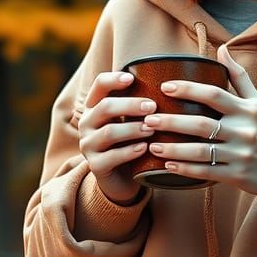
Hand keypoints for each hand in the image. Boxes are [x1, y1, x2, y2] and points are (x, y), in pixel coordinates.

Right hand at [77, 71, 155, 204]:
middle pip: (105, 107)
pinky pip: (112, 157)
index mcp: (95, 107)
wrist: (121, 177)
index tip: (132, 78)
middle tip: (153, 106)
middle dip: (130, 105)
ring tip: (151, 128)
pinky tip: (145, 148)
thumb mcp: (131, 120)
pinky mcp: (96, 166)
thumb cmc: (130, 141)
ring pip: (109, 132)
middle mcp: (87, 123)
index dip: (113, 79)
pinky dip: (130, 151)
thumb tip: (170, 82)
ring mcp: (88, 145)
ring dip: (133, 129)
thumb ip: (140, 103)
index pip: (99, 85)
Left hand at [143, 45, 256, 197]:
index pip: (214, 95)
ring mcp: (240, 155)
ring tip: (152, 143)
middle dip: (172, 121)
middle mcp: (243, 131)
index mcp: (246, 110)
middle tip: (148, 118)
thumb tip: (221, 48)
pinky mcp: (236, 175)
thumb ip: (238, 76)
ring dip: (173, 148)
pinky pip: (206, 172)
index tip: (165, 87)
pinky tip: (167, 164)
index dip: (188, 89)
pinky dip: (185, 169)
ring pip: (201, 151)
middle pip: (201, 124)